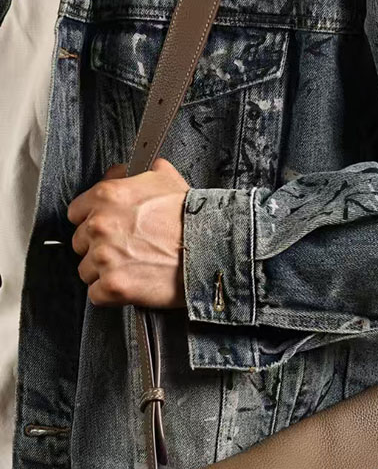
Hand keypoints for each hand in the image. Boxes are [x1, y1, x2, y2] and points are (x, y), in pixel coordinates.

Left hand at [67, 157, 190, 308]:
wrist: (211, 249)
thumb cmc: (192, 217)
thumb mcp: (166, 178)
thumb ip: (137, 174)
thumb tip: (126, 173)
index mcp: (106, 197)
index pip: (76, 213)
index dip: (92, 223)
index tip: (107, 231)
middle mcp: (99, 226)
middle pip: (80, 244)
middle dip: (99, 249)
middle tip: (124, 253)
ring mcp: (104, 258)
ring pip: (86, 271)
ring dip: (103, 273)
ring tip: (130, 272)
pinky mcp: (114, 286)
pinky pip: (96, 295)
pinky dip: (110, 296)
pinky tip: (128, 288)